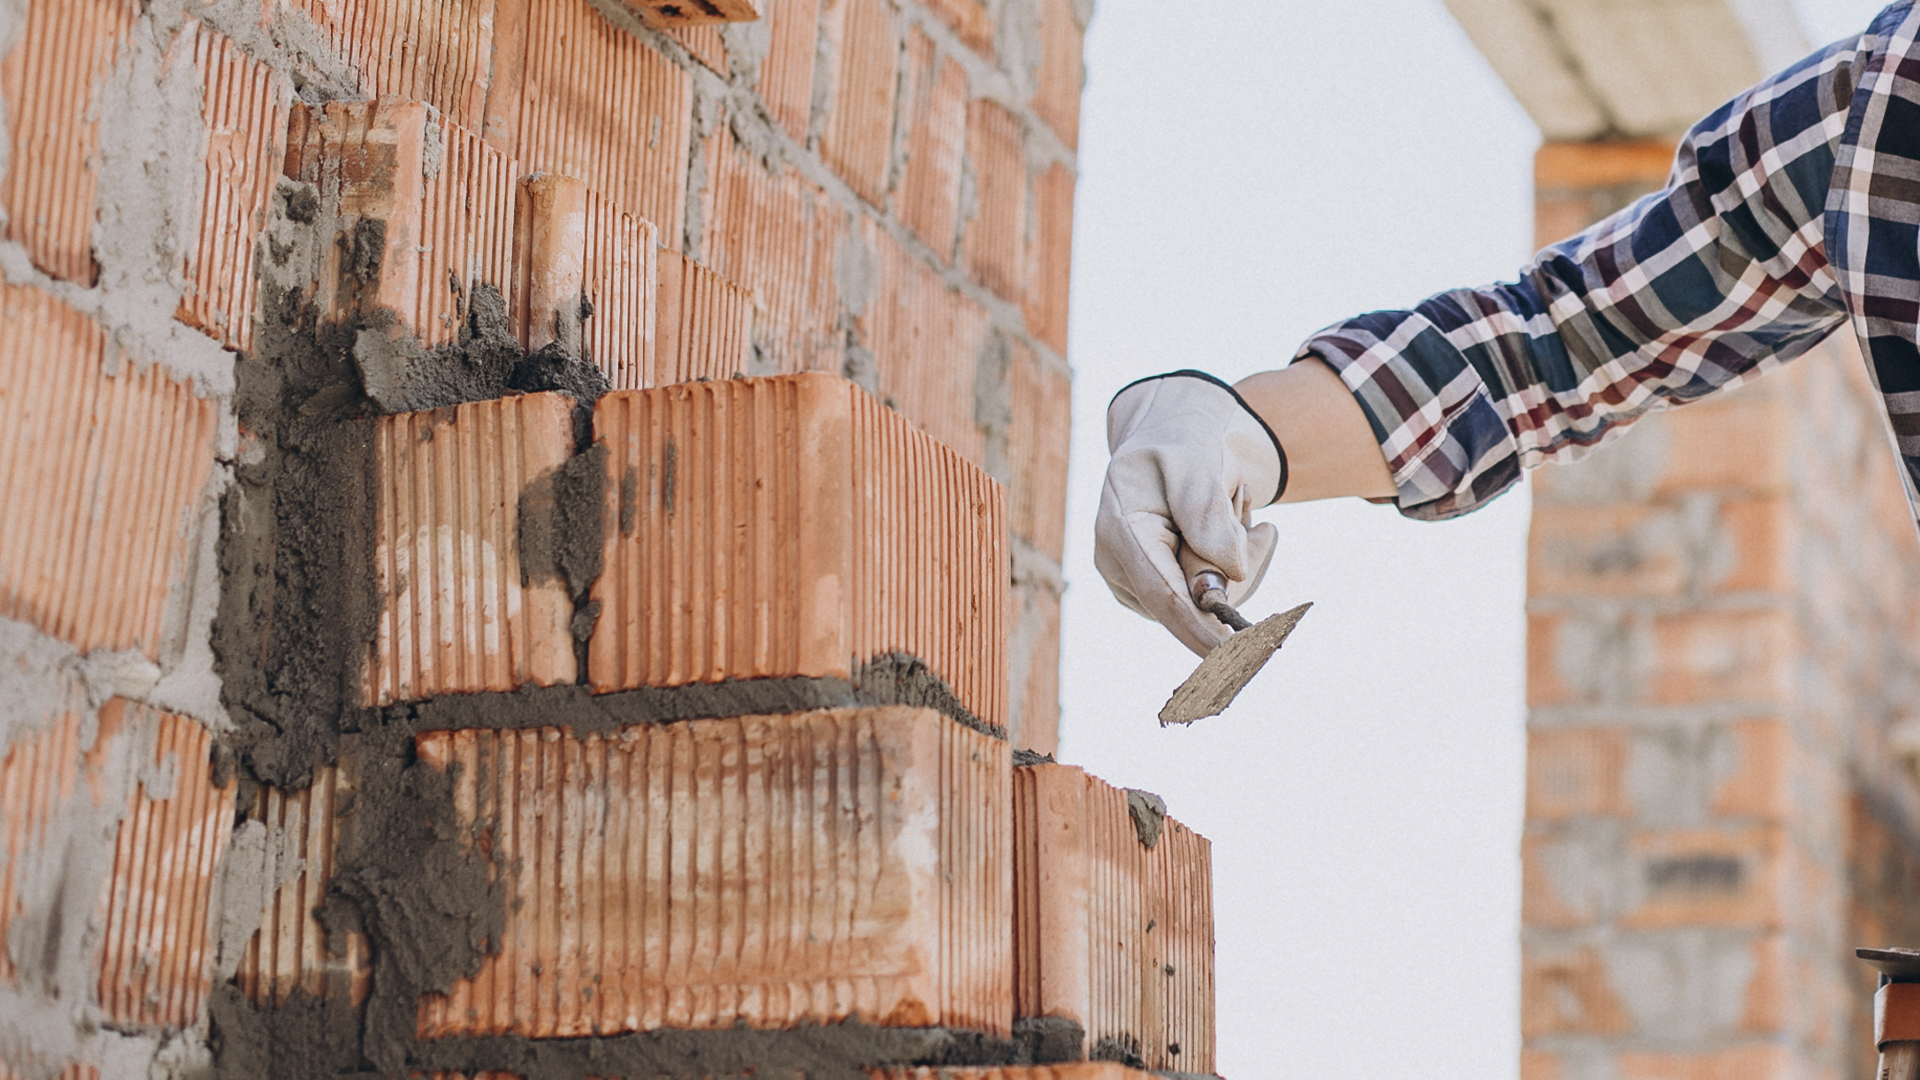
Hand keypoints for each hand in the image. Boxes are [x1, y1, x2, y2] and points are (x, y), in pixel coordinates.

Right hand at [1095, 371, 1285, 656]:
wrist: (1168, 441)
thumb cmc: (1181, 445)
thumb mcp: (1196, 462)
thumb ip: (1208, 514)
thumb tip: (1228, 574)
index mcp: (1120, 531)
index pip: (1163, 595)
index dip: (1201, 629)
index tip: (1239, 656)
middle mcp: (1120, 566)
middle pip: (1195, 603)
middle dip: (1242, 570)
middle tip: (1264, 528)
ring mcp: (1137, 584)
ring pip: (1208, 604)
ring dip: (1241, 563)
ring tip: (1238, 511)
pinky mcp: (1158, 593)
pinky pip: (1210, 602)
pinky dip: (1233, 568)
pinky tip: (1231, 529)